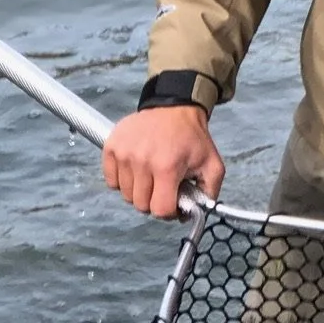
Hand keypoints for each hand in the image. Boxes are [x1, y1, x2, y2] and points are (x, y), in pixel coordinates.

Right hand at [103, 105, 222, 217]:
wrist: (173, 107)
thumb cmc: (191, 138)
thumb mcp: (212, 165)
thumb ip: (208, 194)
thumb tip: (192, 214)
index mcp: (167, 167)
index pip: (160, 210)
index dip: (169, 211)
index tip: (173, 201)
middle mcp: (142, 161)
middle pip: (141, 205)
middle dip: (153, 201)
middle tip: (162, 186)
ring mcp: (124, 154)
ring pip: (125, 195)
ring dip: (138, 190)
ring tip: (151, 174)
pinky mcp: (111, 147)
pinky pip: (111, 181)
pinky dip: (123, 180)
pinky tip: (136, 169)